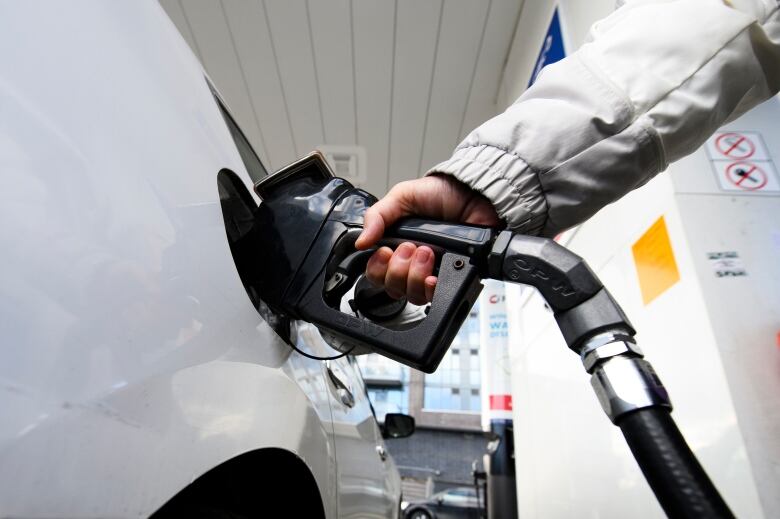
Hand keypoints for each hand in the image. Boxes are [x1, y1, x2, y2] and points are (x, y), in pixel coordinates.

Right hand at [355, 175, 499, 304]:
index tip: (384, 252)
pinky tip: (433, 276)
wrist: (474, 195)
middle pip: (392, 288)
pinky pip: (436, 297)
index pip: (377, 272)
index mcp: (396, 245)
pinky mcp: (452, 277)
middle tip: (411, 247)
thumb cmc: (441, 193)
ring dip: (415, 275)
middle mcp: (412, 264)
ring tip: (427, 253)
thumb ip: (377, 216)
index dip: (377, 268)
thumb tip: (360, 242)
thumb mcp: (402, 196)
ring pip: (412, 295)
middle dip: (398, 269)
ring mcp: (432, 272)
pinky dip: (431, 289)